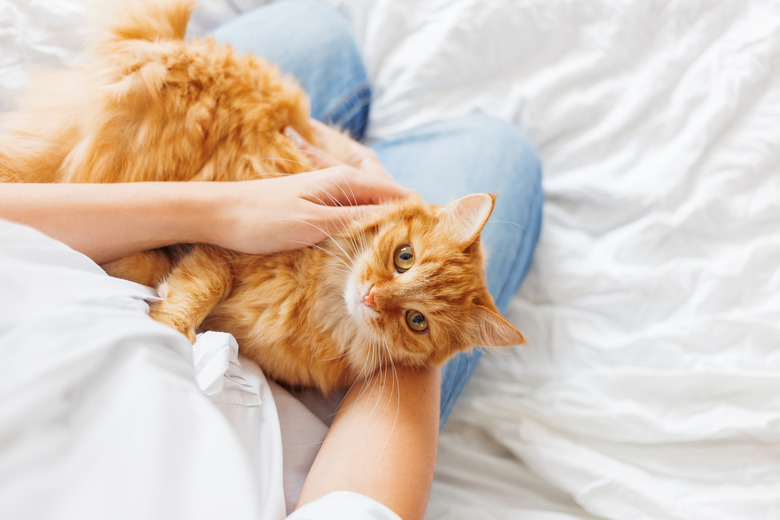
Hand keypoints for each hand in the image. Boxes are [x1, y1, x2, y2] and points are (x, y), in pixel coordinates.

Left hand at [207, 123, 411, 254]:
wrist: (219, 213)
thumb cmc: (262, 219)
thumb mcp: (313, 224)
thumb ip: (356, 221)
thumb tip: (397, 221)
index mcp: (346, 182)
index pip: (398, 195)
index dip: (420, 215)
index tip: (437, 240)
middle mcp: (342, 183)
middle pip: (389, 200)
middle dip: (408, 221)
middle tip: (424, 252)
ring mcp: (330, 193)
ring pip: (372, 208)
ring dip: (388, 227)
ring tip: (405, 251)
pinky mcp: (318, 206)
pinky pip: (355, 215)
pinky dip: (367, 228)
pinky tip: (370, 245)